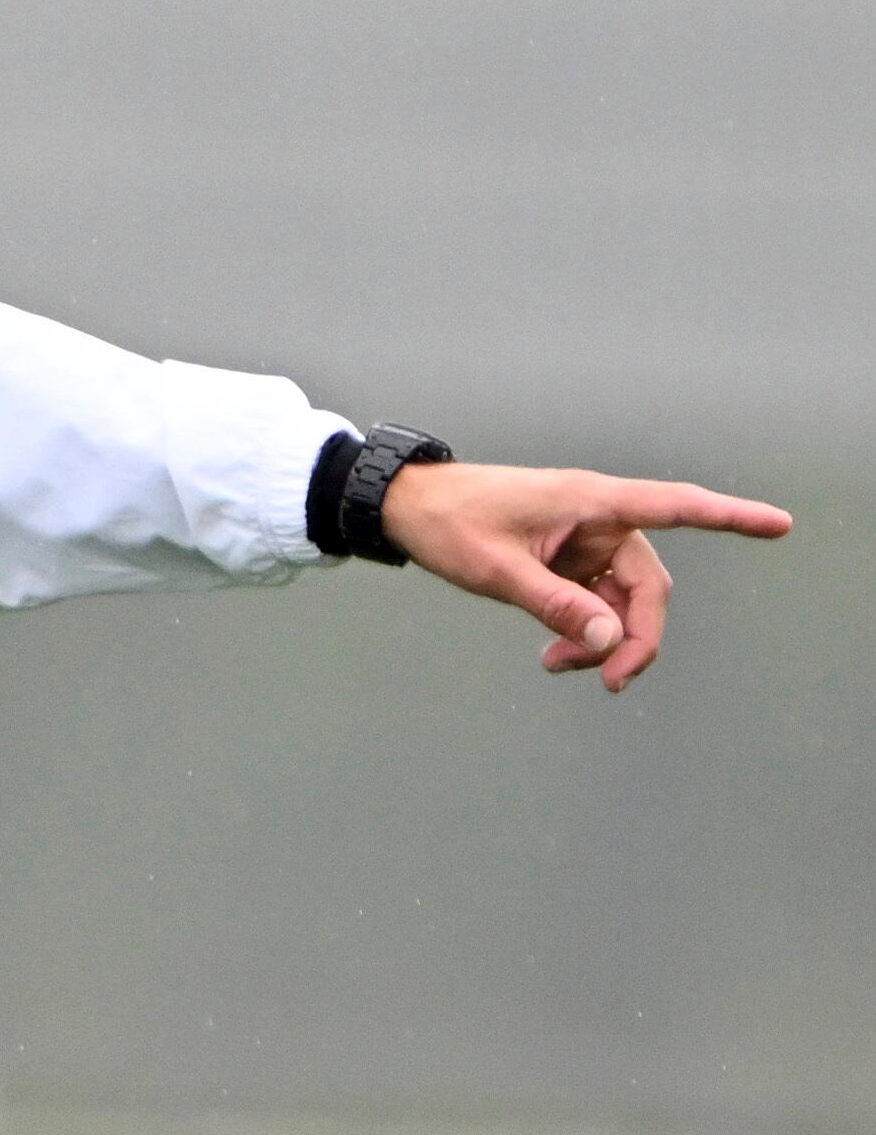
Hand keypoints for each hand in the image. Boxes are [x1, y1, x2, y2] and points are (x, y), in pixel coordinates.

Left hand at [380, 462, 790, 691]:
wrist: (406, 507)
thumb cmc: (449, 522)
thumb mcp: (496, 569)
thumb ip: (554, 605)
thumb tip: (609, 639)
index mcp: (590, 502)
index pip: (674, 507)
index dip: (729, 517)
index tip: (778, 524)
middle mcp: (598, 518)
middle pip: (649, 586)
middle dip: (635, 637)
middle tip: (607, 682)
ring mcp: (585, 541)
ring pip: (625, 602)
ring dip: (606, 641)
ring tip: (558, 666)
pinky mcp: (569, 560)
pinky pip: (598, 604)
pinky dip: (586, 633)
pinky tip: (555, 656)